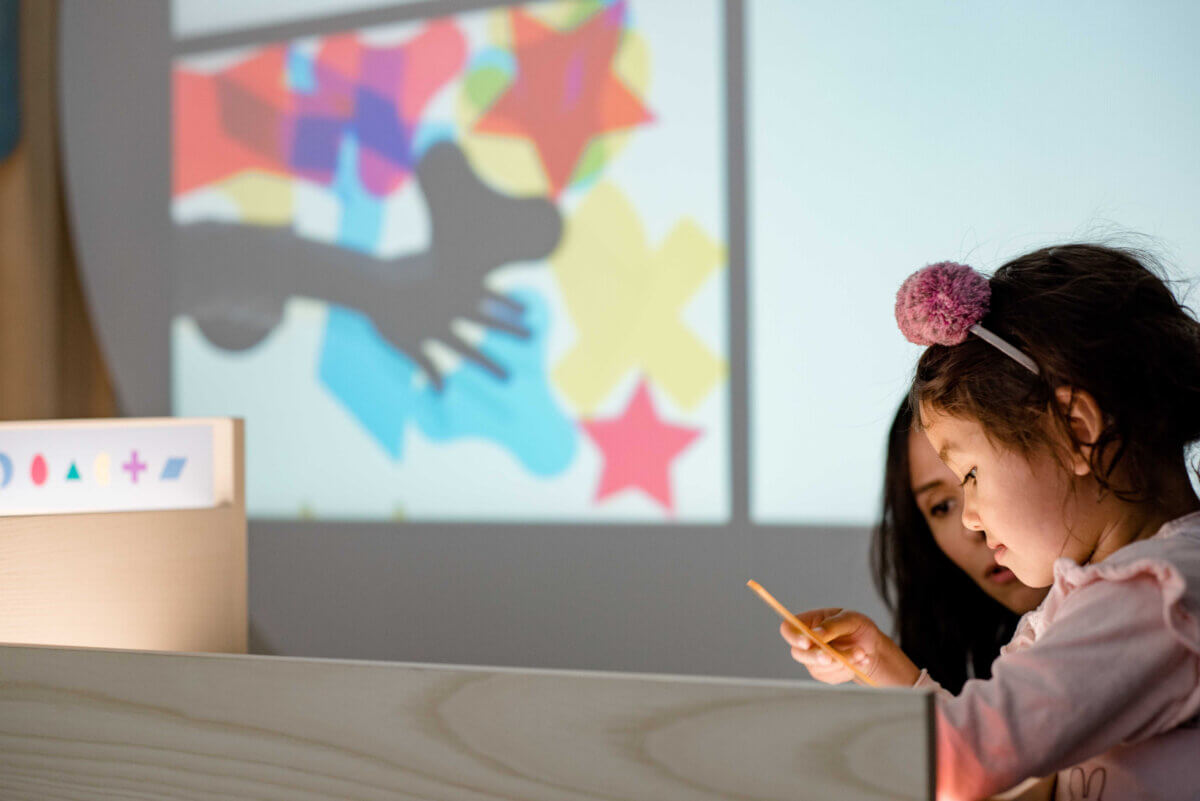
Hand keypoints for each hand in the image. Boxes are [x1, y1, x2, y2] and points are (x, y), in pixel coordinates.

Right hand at [778, 607, 919, 686]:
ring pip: (817, 667)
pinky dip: (848, 669)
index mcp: (807, 622)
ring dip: (842, 661)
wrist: (870, 646)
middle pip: (798, 653)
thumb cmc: (857, 627)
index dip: (794, 637)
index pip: (788, 629)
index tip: (808, 642)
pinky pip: (831, 676)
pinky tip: (860, 660)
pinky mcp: (824, 674)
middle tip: (833, 656)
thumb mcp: (850, 619)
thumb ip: (833, 625)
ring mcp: (812, 660)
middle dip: (818, 656)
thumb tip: (817, 634)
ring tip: (861, 652)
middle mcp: (806, 642)